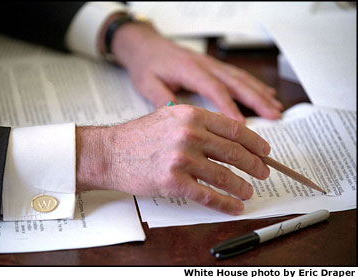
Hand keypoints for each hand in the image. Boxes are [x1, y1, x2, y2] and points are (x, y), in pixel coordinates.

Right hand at [76, 105, 270, 214]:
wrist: (110, 152)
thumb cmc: (138, 137)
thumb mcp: (170, 117)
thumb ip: (199, 124)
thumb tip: (228, 138)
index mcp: (190, 115)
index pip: (234, 129)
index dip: (255, 142)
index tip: (264, 151)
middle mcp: (188, 134)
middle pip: (234, 152)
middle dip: (254, 165)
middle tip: (263, 173)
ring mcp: (181, 158)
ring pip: (224, 176)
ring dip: (242, 187)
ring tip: (248, 192)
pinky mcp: (172, 181)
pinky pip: (207, 195)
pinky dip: (225, 203)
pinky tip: (233, 206)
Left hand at [111, 23, 282, 122]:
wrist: (145, 46)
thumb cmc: (147, 65)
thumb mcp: (148, 84)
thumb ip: (161, 99)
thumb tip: (177, 118)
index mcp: (190, 70)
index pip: (214, 90)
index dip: (229, 107)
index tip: (242, 126)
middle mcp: (205, 66)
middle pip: (236, 82)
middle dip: (257, 100)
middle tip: (274, 116)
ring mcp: (212, 65)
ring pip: (241, 78)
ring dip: (260, 93)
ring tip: (276, 107)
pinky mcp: (213, 66)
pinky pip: (238, 75)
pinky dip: (254, 84)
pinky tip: (265, 93)